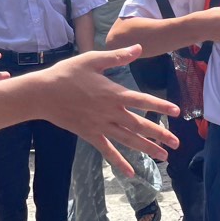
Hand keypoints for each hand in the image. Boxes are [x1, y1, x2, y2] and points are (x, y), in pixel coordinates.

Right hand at [33, 45, 179, 174]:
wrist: (42, 94)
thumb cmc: (67, 73)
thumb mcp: (92, 59)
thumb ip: (117, 56)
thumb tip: (139, 47)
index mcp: (113, 93)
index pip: (142, 100)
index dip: (160, 106)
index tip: (177, 112)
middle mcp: (110, 112)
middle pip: (140, 125)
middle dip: (160, 134)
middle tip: (177, 143)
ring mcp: (100, 126)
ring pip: (128, 140)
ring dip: (147, 149)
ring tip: (164, 157)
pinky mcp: (90, 135)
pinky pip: (107, 151)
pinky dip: (119, 162)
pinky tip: (131, 172)